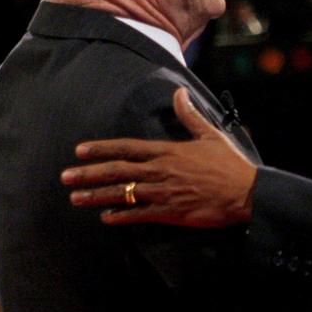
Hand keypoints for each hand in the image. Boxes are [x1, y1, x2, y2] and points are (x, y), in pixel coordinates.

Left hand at [61, 87, 256, 227]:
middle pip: (117, 170)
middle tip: (65, 177)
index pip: (126, 147)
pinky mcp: (171, 212)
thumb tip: (179, 92)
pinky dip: (121, 216)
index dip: (101, 148)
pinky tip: (105, 218)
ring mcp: (163, 193)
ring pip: (122, 193)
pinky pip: (139, 215)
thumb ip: (189, 115)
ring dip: (96, 195)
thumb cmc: (230, 164)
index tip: (79, 150)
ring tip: (75, 198)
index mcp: (167, 151)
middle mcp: (160, 171)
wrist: (247, 192)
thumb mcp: (210, 134)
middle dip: (88, 173)